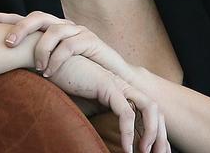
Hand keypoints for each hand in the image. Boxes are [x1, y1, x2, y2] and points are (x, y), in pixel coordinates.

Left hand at [0, 11, 134, 81]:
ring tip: (37, 68)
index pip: (21, 17)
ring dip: (42, 49)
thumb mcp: (50, 64)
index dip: (1, 17)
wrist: (113, 75)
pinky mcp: (90, 40)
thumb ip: (31, 60)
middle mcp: (61, 24)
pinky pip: (70, 46)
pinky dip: (58, 60)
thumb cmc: (78, 71)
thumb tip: (1, 66)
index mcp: (49, 28)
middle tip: (7, 44)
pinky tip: (50, 72)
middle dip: (20, 28)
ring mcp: (77, 30)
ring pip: (53, 30)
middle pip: (37, 16)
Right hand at [47, 54, 170, 152]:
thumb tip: (102, 143)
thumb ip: (99, 119)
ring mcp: (118, 84)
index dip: (154, 133)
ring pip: (149, 108)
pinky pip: (126, 112)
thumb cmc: (64, 85)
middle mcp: (124, 87)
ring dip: (152, 133)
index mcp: (121, 92)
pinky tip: (127, 148)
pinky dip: (129, 132)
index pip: (148, 112)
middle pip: (155, 110)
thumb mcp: (85, 107)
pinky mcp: (108, 85)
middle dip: (161, 136)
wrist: (48, 65)